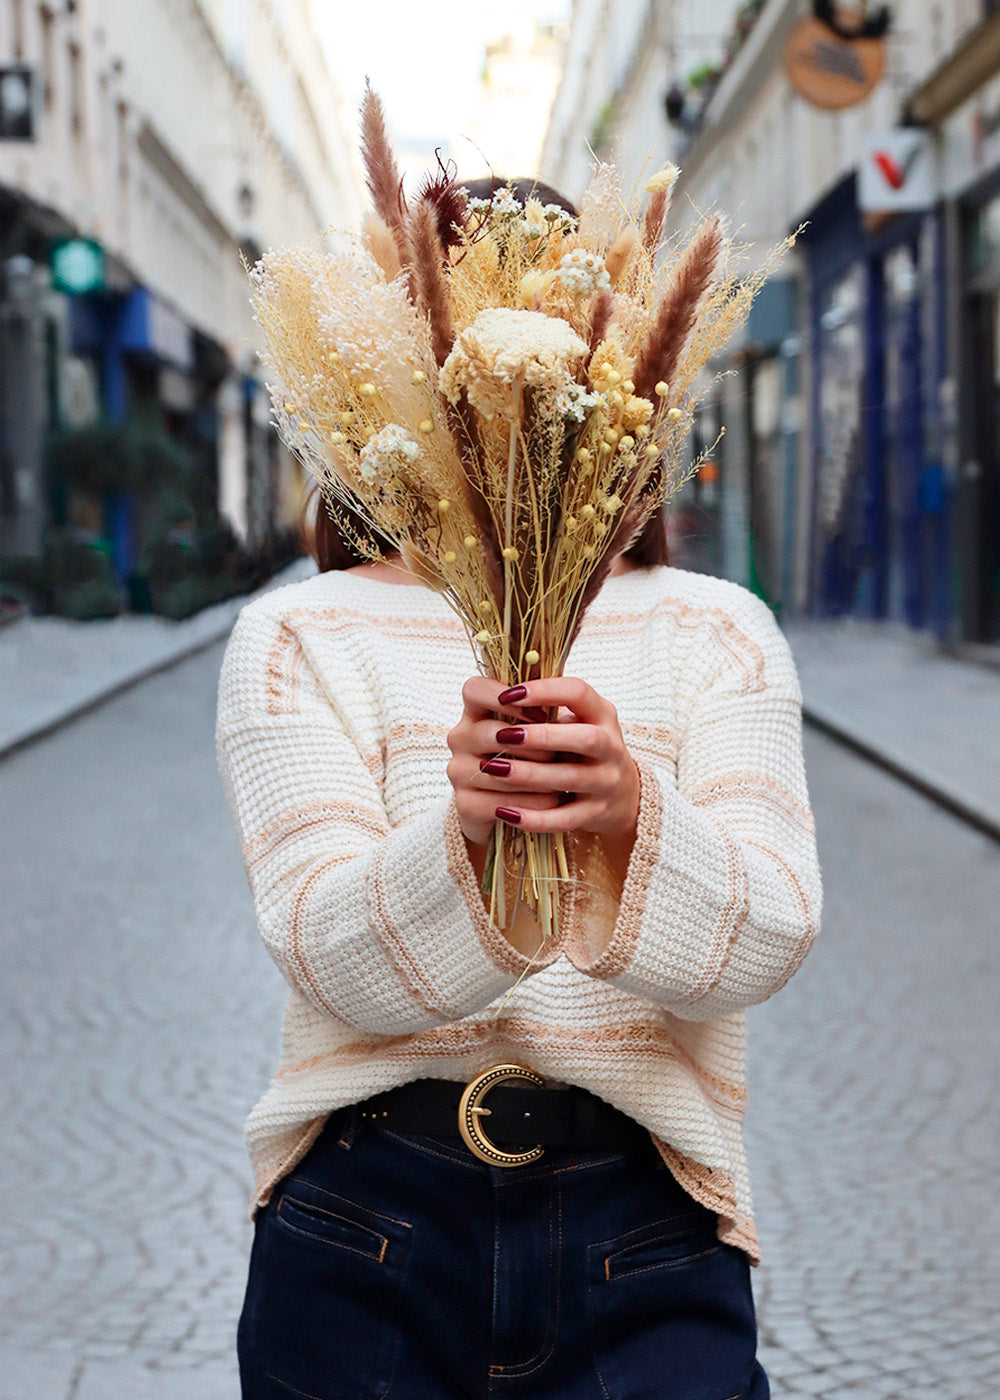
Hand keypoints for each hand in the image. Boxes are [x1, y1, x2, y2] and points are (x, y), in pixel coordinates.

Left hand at [446, 677, 640, 862]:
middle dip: (542, 736)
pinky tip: (504, 812)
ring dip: (529, 775)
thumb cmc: (584, 747)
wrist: (622, 793)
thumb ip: (549, 706)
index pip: (579, 693)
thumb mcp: (578, 720)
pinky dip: (535, 818)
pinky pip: (565, 819)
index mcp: (602, 714)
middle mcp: (611, 747)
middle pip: (585, 739)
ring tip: (492, 769)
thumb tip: (497, 687)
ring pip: (570, 779)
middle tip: (503, 736)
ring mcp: (606, 782)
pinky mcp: (596, 813)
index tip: (510, 694)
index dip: (545, 691)